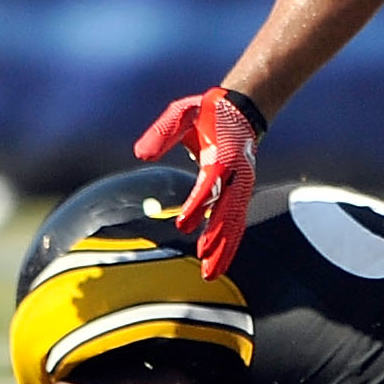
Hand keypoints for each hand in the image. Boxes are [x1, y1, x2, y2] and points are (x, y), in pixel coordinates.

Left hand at [134, 86, 264, 277]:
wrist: (243, 109)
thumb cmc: (208, 113)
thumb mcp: (182, 113)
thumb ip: (162, 132)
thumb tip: (140, 154)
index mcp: (222, 153)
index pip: (210, 183)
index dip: (197, 205)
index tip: (183, 225)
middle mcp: (237, 173)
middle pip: (228, 209)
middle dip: (216, 236)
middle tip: (202, 259)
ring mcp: (242, 184)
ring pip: (235, 221)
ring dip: (225, 248)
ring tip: (211, 273)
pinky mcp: (242, 192)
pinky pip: (238, 221)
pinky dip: (230, 242)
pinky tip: (221, 262)